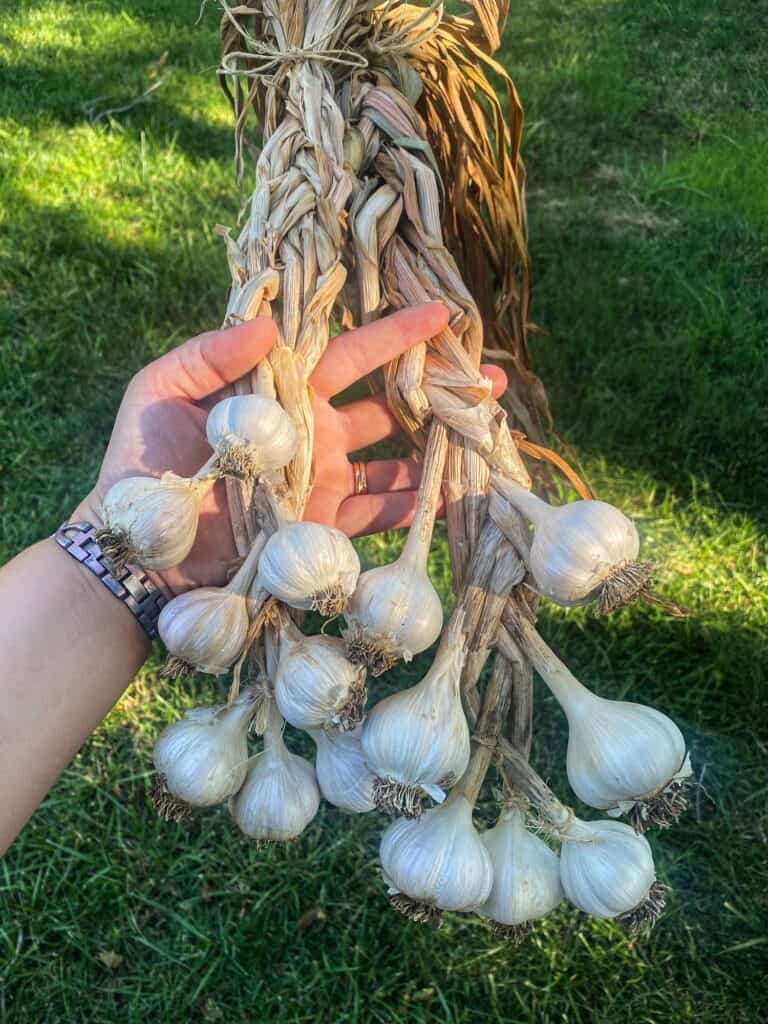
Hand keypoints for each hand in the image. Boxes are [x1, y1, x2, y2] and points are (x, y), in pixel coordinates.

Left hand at [76, 303, 505, 593]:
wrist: (141, 549)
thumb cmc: (143, 463)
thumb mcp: (164, 390)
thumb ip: (213, 353)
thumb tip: (271, 324)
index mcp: (282, 392)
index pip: (350, 354)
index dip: (395, 334)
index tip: (443, 314)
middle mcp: (313, 433)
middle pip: (388, 406)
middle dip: (438, 391)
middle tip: (488, 379)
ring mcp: (324, 482)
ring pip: (395, 461)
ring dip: (439, 448)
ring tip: (486, 434)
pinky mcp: (326, 527)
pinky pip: (381, 514)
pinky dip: (418, 506)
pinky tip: (457, 493)